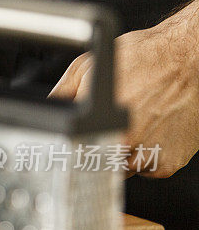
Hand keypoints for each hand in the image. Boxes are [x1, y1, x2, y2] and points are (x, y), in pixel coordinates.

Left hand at [50, 19, 198, 177]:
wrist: (190, 58)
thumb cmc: (144, 58)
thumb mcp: (87, 67)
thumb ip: (62, 94)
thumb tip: (44, 110)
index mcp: (100, 123)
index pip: (73, 156)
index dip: (73, 151)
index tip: (77, 144)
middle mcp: (124, 143)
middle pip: (96, 164)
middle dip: (97, 150)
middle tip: (111, 126)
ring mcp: (148, 156)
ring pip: (122, 170)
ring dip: (123, 155)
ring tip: (135, 124)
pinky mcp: (168, 163)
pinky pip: (147, 170)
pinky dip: (148, 157)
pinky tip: (152, 131)